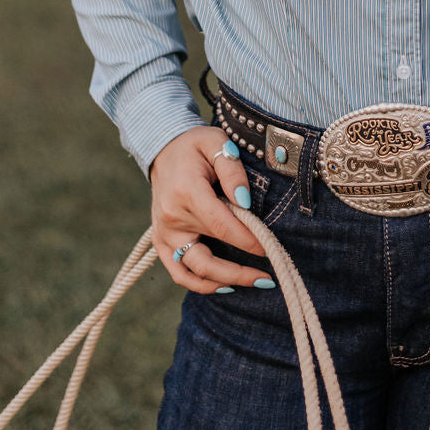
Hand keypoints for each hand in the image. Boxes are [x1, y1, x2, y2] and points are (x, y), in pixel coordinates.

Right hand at [149, 126, 271, 293]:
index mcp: (186, 192)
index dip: (247, 241)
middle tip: (269, 276)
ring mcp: (163, 233)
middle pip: (208, 257)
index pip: (221, 226)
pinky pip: (178, 272)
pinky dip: (200, 284)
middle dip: (241, 271)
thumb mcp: (217, 143)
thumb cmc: (195, 146)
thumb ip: (232, 170)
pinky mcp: (161, 241)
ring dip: (225, 282)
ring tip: (255, 282)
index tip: (269, 247)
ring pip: (193, 272)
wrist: (162, 148)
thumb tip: (245, 202)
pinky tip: (225, 285)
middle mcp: (171, 218)